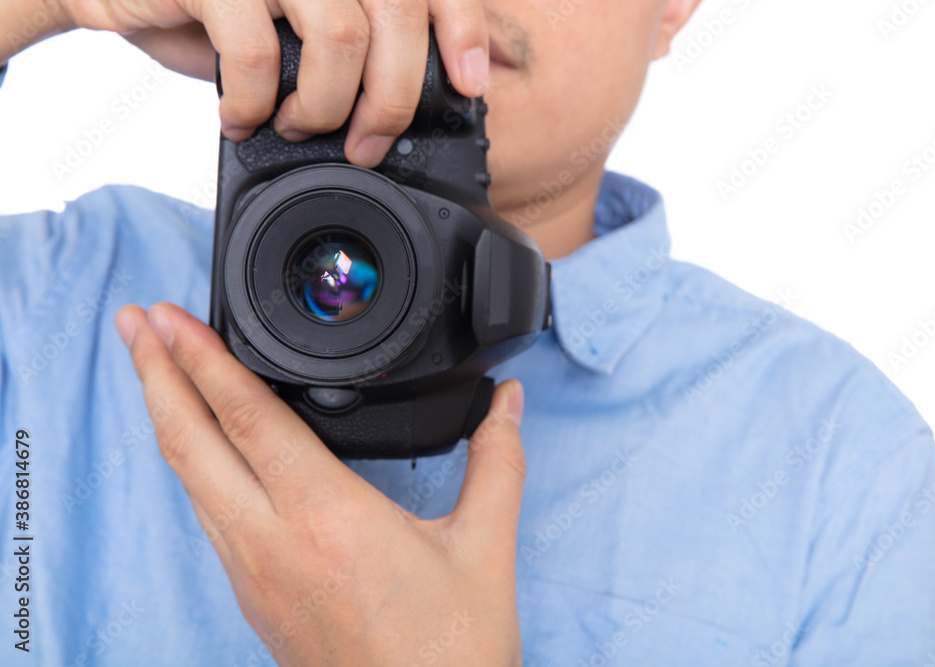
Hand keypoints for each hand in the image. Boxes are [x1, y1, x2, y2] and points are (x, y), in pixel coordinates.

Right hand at [59, 0, 489, 164]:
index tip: (468, 82)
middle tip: (368, 144)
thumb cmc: (217, 9)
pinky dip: (255, 102)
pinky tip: (241, 115)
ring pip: (341, 35)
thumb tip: (400, 105)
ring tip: (297, 125)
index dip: (460, 28)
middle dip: (393, 98)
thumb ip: (351, 45)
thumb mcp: (296, 23)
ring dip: (326, 105)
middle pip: (397, 13)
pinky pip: (257, 53)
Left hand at [114, 302, 524, 665]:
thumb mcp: (484, 549)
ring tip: (155, 371)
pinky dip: (192, 464)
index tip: (170, 318)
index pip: (248, 419)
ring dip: (166, 416)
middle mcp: (274, 543)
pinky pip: (207, 516)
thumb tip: (507, 403)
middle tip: (134, 321)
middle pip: (189, 443)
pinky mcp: (253, 598)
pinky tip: (201, 448)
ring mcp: (254, 575)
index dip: (203, 360)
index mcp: (328, 518)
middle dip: (155, 373)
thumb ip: (497, 462)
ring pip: (189, 481)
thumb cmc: (449, 654)